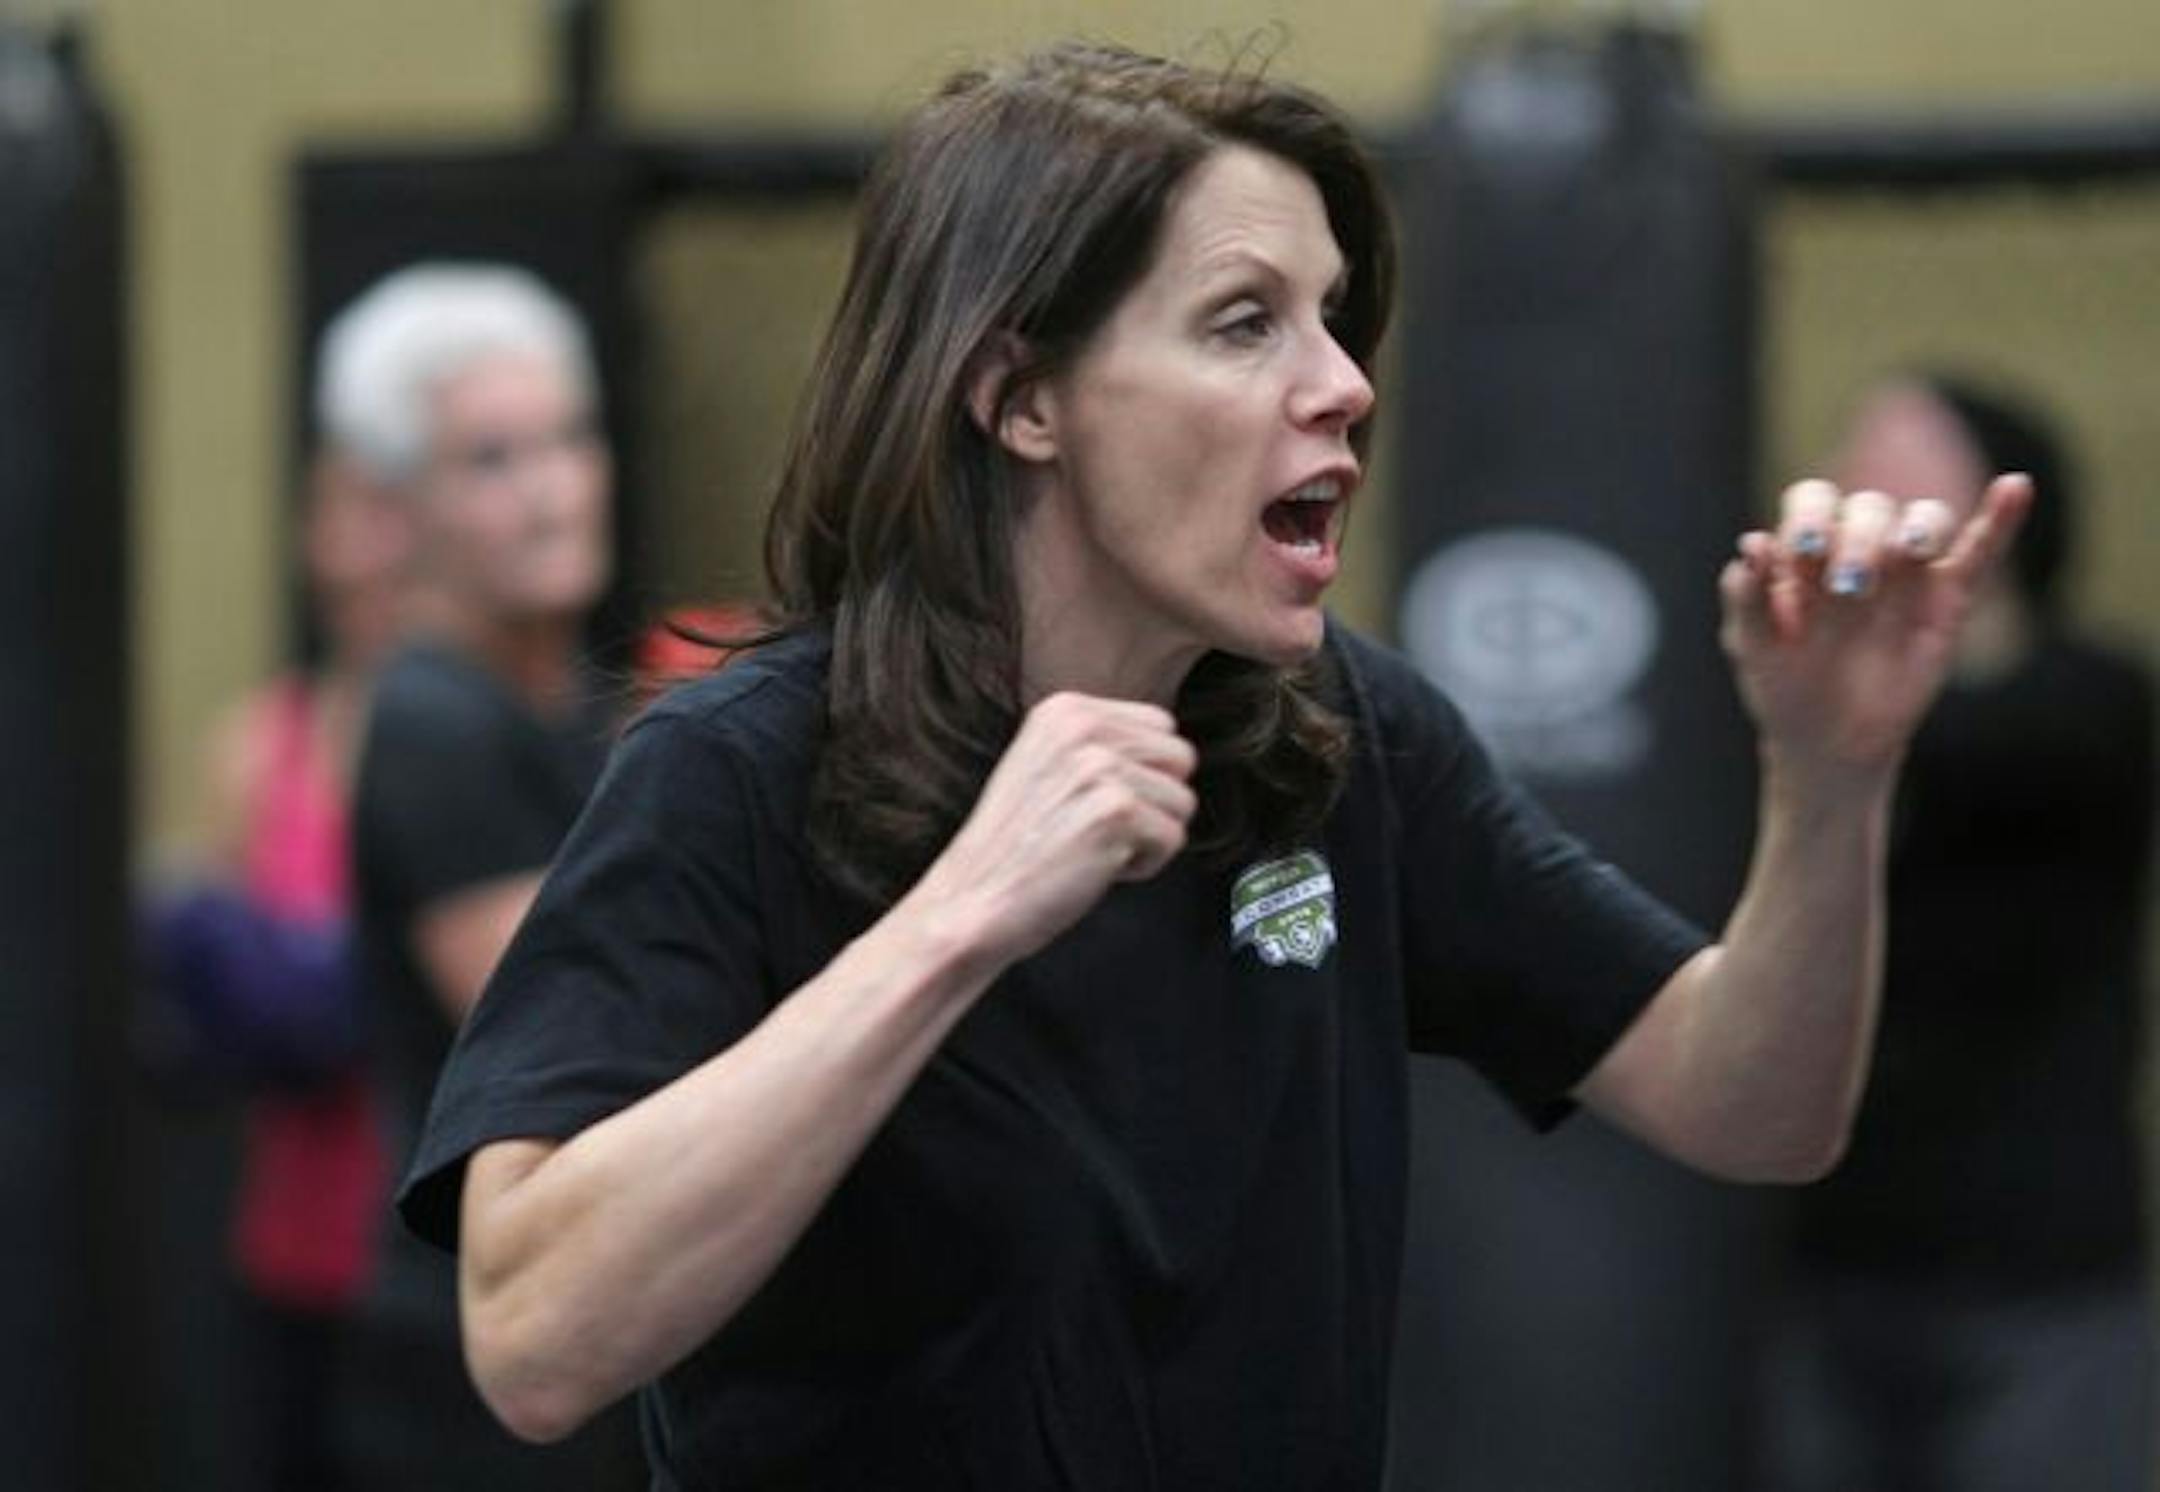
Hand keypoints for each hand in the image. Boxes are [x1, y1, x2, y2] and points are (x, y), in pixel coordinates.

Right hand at [907, 692, 1197, 965]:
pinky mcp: (1116, 812)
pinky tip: (1095, 868)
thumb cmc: (1012, 849)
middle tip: (1097, 828)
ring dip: (1147, 837)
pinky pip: (1173, 840)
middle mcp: (1083, 728)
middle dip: (1153, 803)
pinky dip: (1143, 866)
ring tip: (1092, 847)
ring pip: (1182, 802)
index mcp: (1066, 709)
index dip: (1143, 773)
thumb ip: (1101, 745)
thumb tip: (1168, 753)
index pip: (1161, 725)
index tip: (1095, 801)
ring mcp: (1100, 768)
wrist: (971, 901)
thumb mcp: (1046, 765)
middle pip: (1180, 760)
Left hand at [1719, 472, 2032, 779]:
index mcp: (1807, 550)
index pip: (1812, 501)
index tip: (1800, 558)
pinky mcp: (1948, 599)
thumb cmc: (1784, 685)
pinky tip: (2015, 487)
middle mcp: (1858, 549)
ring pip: (1924, 520)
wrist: (1826, 742)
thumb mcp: (1751, 646)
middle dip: (1857, 538)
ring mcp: (1906, 572)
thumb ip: (1747, 597)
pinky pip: (1980, 552)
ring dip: (1914, 529)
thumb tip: (1752, 544)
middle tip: (1848, 587)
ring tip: (1904, 554)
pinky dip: (2000, 519)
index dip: (1808, 518)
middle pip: (1869, 508)